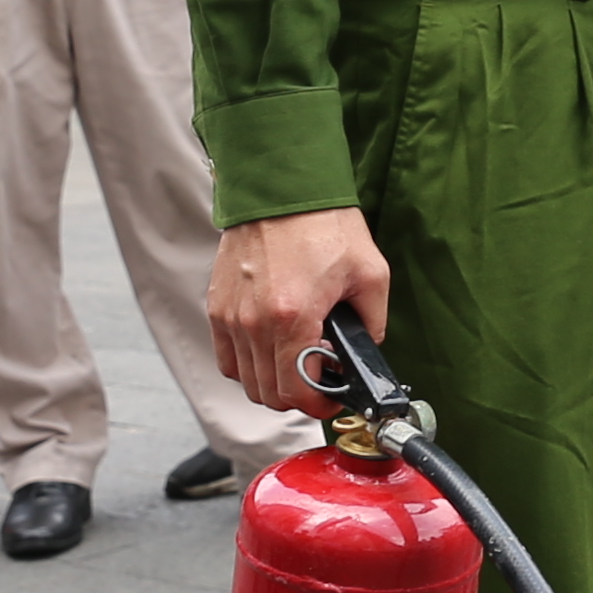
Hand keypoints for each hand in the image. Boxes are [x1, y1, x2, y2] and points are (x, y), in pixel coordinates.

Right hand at [212, 209, 390, 414]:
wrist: (281, 187)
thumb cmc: (324, 223)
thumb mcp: (371, 273)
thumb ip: (374, 323)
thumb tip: (368, 351)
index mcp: (293, 316)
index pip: (296, 392)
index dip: (319, 406)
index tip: (333, 398)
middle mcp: (253, 322)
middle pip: (269, 394)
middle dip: (299, 396)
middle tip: (320, 379)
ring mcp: (230, 315)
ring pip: (246, 381)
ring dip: (273, 383)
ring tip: (297, 362)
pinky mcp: (217, 306)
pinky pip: (227, 358)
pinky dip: (248, 365)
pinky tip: (271, 350)